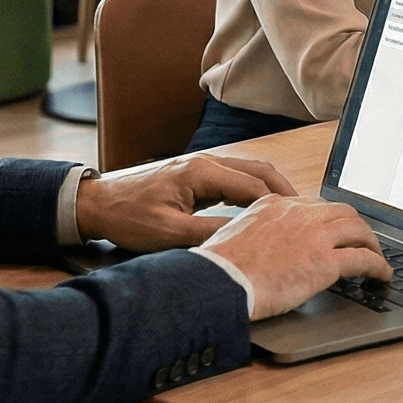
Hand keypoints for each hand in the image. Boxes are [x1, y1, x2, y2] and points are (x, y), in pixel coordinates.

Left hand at [76, 155, 297, 251]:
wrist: (98, 204)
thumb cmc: (127, 217)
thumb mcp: (168, 233)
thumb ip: (208, 233)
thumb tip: (242, 239)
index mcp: (200, 172)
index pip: (253, 186)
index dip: (278, 205)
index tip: (296, 222)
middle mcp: (205, 162)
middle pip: (258, 171)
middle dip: (284, 191)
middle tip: (304, 213)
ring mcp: (200, 165)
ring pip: (248, 172)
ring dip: (270, 189)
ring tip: (288, 212)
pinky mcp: (195, 175)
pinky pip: (233, 178)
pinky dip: (252, 190)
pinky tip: (258, 209)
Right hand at [196, 195, 392, 319]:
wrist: (218, 283)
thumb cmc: (218, 268)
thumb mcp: (235, 233)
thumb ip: (256, 230)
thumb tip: (262, 245)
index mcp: (275, 204)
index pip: (314, 205)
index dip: (330, 218)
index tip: (335, 229)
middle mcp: (299, 214)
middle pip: (342, 212)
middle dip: (356, 226)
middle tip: (362, 240)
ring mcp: (315, 236)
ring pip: (358, 230)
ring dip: (372, 244)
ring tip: (376, 256)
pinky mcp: (325, 263)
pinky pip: (364, 259)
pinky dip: (379, 266)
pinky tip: (382, 275)